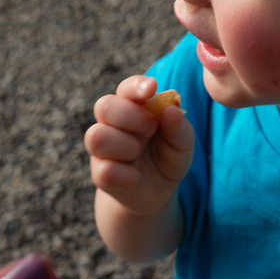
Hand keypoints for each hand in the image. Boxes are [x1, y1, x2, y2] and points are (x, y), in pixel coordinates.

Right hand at [86, 76, 194, 216]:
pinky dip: (127, 176)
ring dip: (126, 146)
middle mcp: (114, 123)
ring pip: (96, 137)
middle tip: (151, 129)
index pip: (127, 88)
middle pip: (104, 106)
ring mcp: (103, 149)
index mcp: (134, 107)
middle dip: (130, 116)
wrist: (158, 192)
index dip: (135, 86)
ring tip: (140, 154)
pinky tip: (138, 177)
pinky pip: (103, 170)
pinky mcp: (99, 174)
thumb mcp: (183, 143)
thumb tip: (170, 110)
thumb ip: (179, 127)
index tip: (152, 88)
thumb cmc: (168, 157)